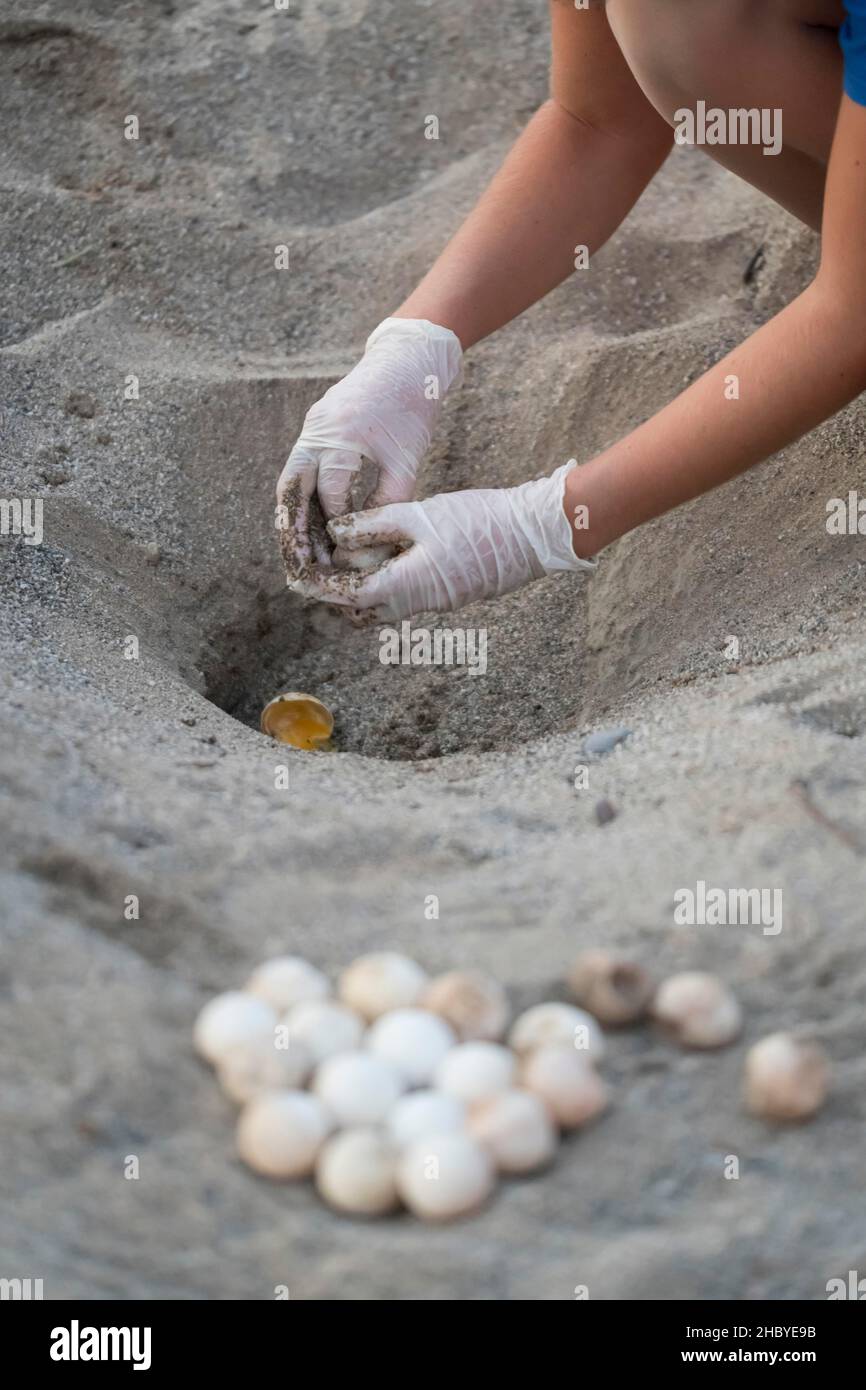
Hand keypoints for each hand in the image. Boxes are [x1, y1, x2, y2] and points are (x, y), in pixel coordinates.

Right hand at [276, 317, 461, 578]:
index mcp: (340, 436)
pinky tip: (311, 528)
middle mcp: (316, 431)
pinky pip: (300, 471)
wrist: (407, 357)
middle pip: (292, 492)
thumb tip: (371, 540)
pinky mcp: (315, 429)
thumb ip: (388, 499)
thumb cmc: (414, 406)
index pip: (329, 494)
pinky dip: (302, 500)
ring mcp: (311, 428)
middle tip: (299, 569)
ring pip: (290, 484)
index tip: (339, 559)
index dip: (335, 529)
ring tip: (301, 556)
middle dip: (293, 533)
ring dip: (294, 520)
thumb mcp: (406, 458)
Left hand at [292, 462, 596, 621]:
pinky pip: (404, 598)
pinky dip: (386, 582)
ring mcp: (433, 603)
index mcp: (404, 584)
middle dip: (339, 590)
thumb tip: (337, 533)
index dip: (320, 587)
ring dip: (364, 587)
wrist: (532, 535)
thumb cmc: (478, 521)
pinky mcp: (447, 595)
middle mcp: (416, 603)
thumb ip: (375, 524)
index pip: (347, 595)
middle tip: (323, 561)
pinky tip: (386, 553)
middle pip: (361, 610)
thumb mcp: (419, 515)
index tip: (300, 578)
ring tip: (354, 553)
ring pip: (383, 606)